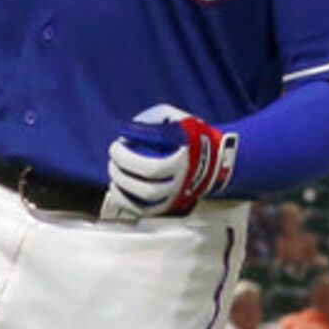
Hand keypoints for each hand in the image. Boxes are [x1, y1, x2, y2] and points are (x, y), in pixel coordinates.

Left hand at [103, 105, 236, 222]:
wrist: (213, 159)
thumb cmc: (191, 136)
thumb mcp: (174, 118)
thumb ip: (151, 119)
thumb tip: (127, 129)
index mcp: (184, 161)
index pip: (152, 168)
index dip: (128, 157)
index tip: (119, 142)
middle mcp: (180, 182)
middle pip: (146, 187)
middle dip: (123, 169)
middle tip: (115, 154)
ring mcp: (174, 195)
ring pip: (144, 200)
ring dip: (122, 184)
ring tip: (115, 169)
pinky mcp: (166, 205)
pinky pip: (141, 210)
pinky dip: (124, 199)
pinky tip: (117, 186)